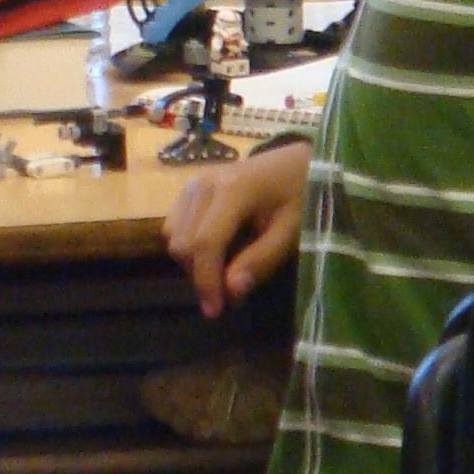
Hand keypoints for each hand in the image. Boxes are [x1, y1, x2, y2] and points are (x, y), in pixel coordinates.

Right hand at [162, 137, 309, 318]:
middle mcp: (202, 184)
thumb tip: (230, 292)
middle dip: (201, 276)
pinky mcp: (188, 188)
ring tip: (224, 271)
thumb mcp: (292, 231)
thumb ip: (261, 261)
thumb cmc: (300, 195)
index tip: (215, 311)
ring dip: (192, 263)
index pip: (205, 243)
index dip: (206, 281)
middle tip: (231, 296)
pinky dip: (188, 247)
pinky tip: (215, 251)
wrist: (294, 161)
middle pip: (183, 244)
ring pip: (173, 237)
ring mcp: (191, 183)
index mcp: (232, 190)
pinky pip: (173, 226)